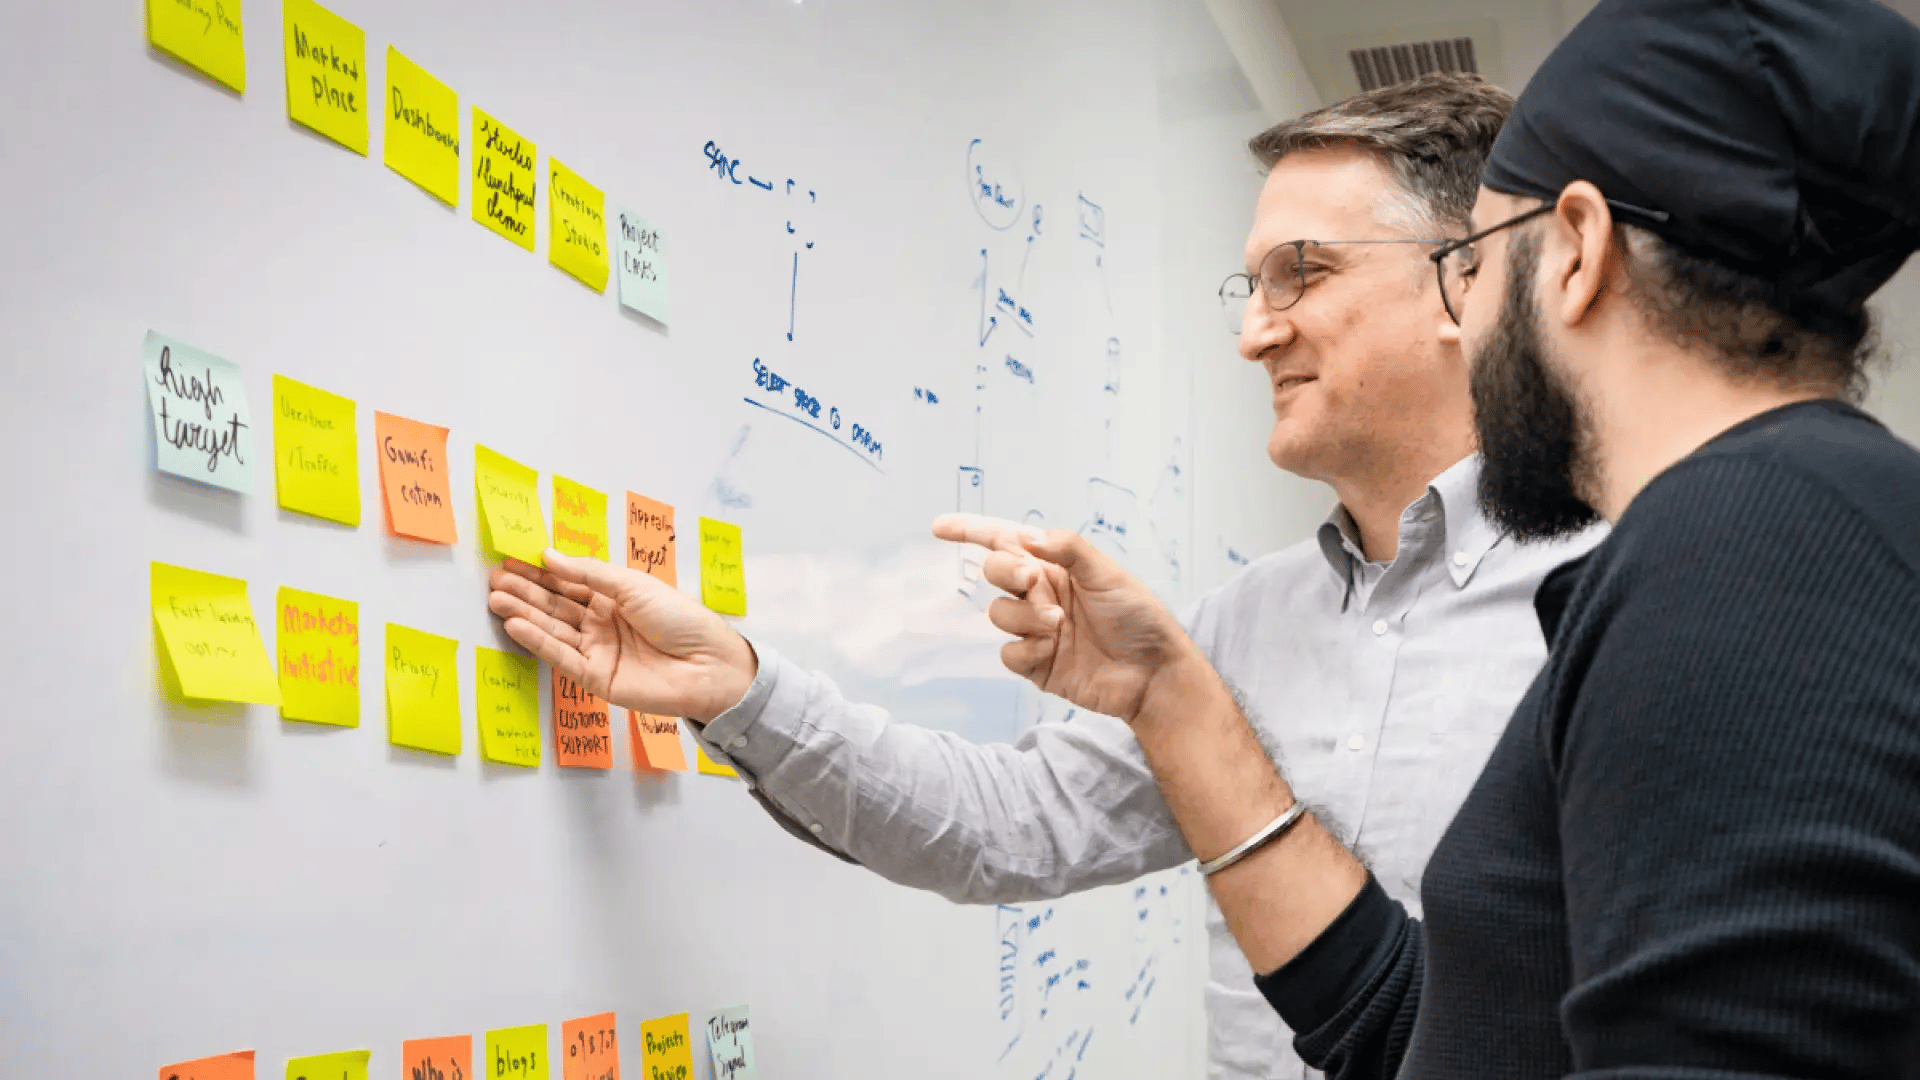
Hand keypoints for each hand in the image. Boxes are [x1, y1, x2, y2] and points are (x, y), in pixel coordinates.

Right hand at [486, 549, 757, 721]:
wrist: (709, 665)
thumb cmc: (680, 618)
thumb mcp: (634, 585)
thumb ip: (590, 573)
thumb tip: (549, 556)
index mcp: (615, 598)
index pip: (570, 583)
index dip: (541, 572)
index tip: (510, 559)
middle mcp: (602, 623)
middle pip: (556, 605)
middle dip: (525, 592)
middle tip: (494, 580)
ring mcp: (598, 651)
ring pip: (553, 629)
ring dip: (524, 613)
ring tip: (495, 598)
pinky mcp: (596, 678)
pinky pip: (561, 657)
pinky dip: (538, 641)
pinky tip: (515, 625)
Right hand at [932, 514, 1198, 722]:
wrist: (1152, 671)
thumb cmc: (1136, 616)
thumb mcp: (1106, 572)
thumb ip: (1065, 548)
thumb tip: (1025, 536)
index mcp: (1055, 565)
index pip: (1004, 541)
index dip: (970, 531)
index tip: (939, 526)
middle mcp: (1040, 593)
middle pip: (994, 572)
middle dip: (1006, 572)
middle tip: (1033, 579)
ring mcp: (1035, 629)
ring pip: (997, 613)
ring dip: (1024, 615)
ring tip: (1058, 624)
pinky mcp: (1035, 664)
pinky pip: (1008, 653)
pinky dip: (1027, 649)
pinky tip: (1054, 651)